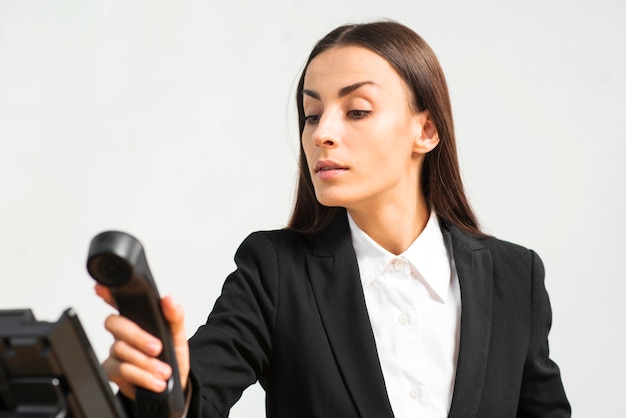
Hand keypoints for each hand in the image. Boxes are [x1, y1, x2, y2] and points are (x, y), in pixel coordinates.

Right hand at [95, 284, 189, 398]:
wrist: (173, 385)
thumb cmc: (171, 356)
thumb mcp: (178, 335)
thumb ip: (175, 316)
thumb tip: (169, 299)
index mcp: (138, 319)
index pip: (120, 302)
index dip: (108, 294)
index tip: (101, 288)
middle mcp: (123, 334)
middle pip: (114, 323)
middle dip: (137, 337)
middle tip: (157, 348)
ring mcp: (116, 352)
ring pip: (119, 349)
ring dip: (146, 362)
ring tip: (164, 371)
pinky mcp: (112, 371)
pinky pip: (120, 370)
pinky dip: (141, 376)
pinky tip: (155, 381)